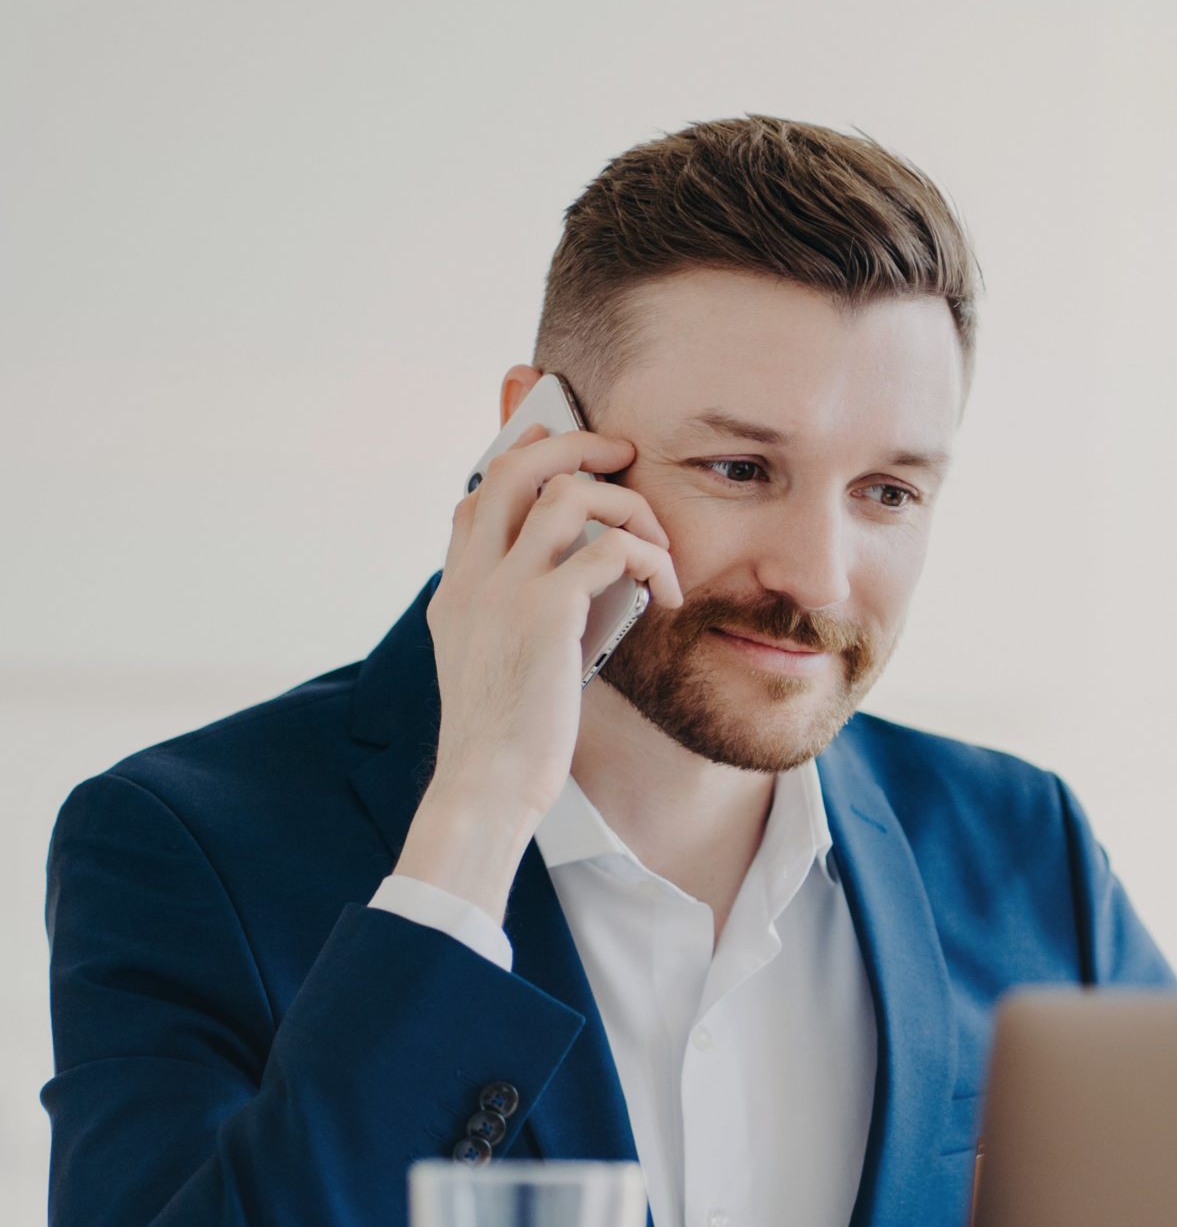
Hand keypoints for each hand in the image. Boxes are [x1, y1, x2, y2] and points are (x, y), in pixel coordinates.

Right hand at [397, 424, 681, 920]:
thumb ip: (511, 623)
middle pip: (516, 467)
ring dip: (628, 505)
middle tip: (622, 451)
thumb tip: (565, 599)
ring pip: (569, 492)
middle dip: (574, 442)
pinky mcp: (547, 611)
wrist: (486, 783)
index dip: (519, 458)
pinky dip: (652, 559)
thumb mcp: (493, 669)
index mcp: (457, 589)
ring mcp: (506, 587)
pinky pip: (612, 549)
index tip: (558, 447)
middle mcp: (474, 576)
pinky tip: (669, 593)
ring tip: (658, 544)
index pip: (478, 496)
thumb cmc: (503, 739)